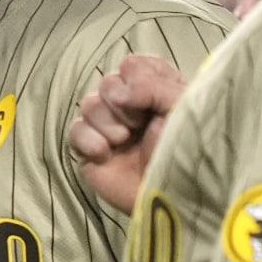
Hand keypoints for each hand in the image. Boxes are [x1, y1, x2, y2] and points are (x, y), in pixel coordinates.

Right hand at [65, 52, 186, 213]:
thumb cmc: (187, 151)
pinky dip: (87, 139)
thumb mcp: (182, 108)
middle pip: (108, 82)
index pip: (134, 65)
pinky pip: (74, 130)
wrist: (174, 197)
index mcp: (158, 93)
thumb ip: (154, 85)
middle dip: (121, 102)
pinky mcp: (91, 152)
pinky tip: (105, 154)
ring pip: (89, 104)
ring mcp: (110, 130)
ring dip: (107, 121)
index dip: (138, 77)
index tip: (151, 97)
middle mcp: (133, 108)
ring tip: (124, 141)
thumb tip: (120, 91)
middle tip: (140, 125)